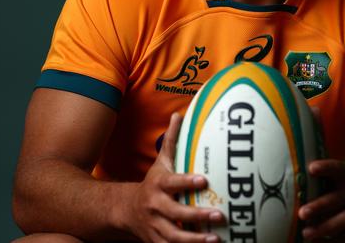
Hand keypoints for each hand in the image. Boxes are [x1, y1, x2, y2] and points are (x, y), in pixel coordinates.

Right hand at [126, 112, 223, 242]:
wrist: (125, 211)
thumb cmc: (152, 183)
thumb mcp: (160, 162)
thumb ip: (172, 140)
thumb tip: (179, 114)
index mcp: (158, 185)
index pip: (173, 183)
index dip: (187, 182)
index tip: (204, 180)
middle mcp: (155, 206)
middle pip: (175, 213)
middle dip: (197, 215)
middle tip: (220, 214)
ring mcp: (155, 226)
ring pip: (174, 236)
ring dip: (195, 240)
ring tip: (216, 238)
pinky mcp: (157, 242)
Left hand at [298, 159, 344, 241]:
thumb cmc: (336, 188)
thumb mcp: (332, 178)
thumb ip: (314, 178)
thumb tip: (282, 179)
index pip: (338, 168)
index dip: (326, 167)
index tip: (311, 168)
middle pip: (337, 198)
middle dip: (320, 206)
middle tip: (302, 213)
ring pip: (343, 219)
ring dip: (324, 227)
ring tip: (305, 234)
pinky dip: (329, 242)